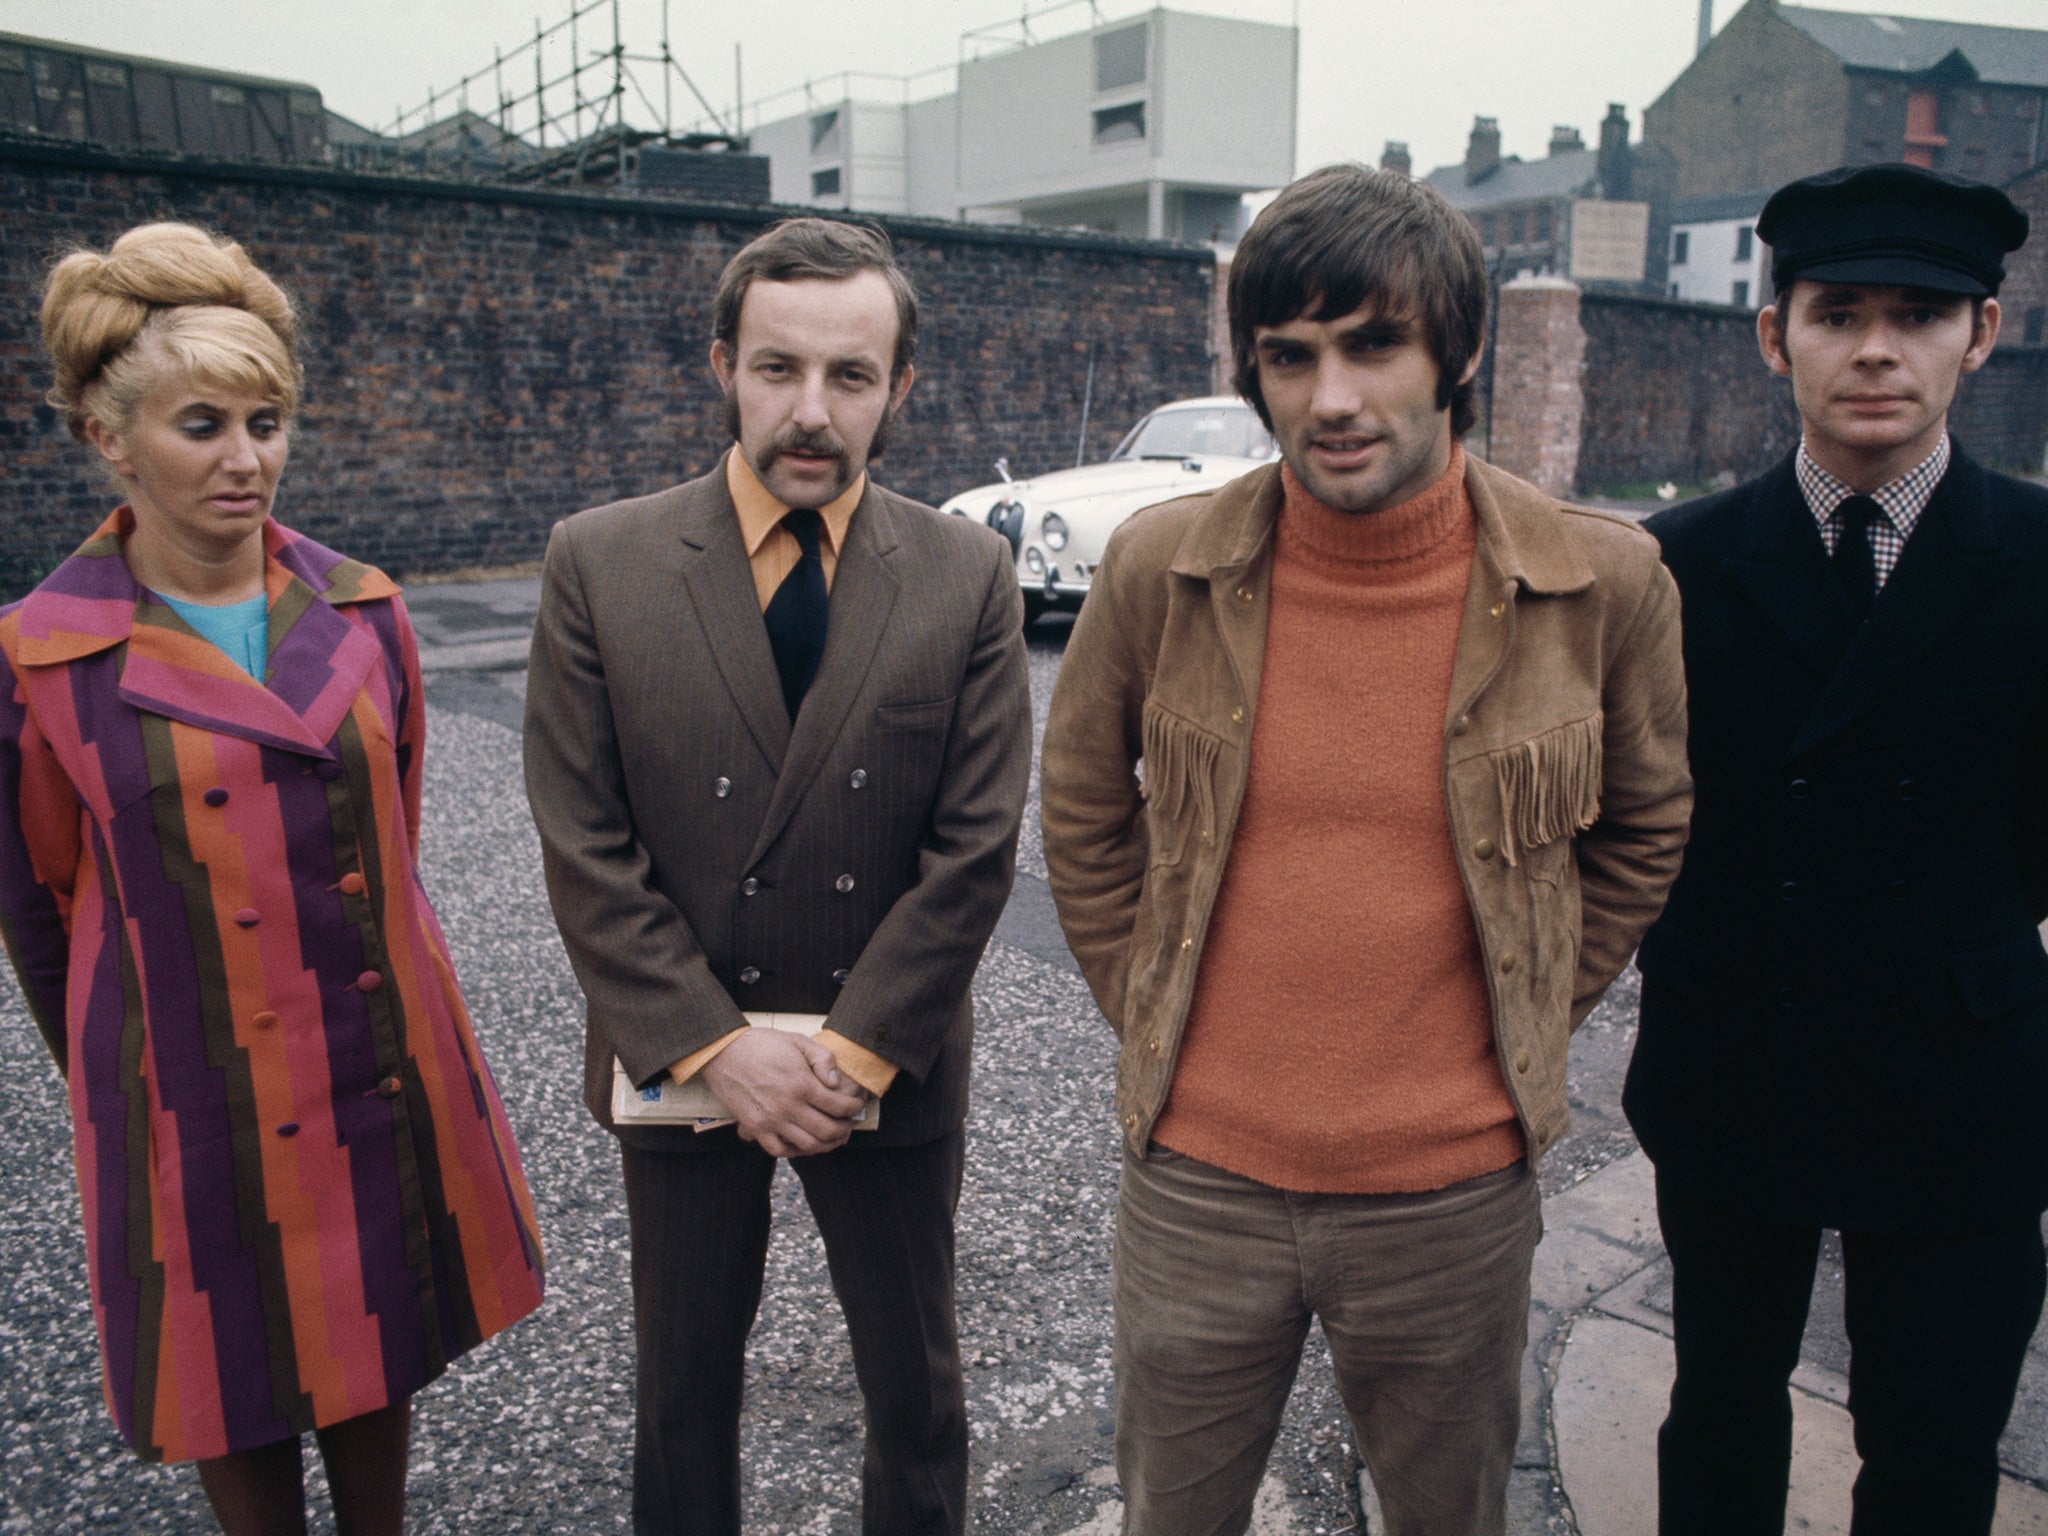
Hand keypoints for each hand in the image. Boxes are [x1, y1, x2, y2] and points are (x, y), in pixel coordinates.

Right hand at [697, 1030, 868, 1156]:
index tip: (857, 1106)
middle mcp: (788, 1106)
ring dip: (825, 1145)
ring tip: (832, 1137)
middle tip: (848, 1124)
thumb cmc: (762, 1044)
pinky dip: (795, 1151)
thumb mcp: (798, 1041)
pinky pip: (780, 1150)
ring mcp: (771, 1120)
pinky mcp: (755, 1128)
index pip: (839, 1106)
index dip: (854, 1109)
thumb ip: (822, 1059)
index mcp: (802, 1084)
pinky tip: (803, 1142)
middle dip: (844, 1129)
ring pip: (807, 1145)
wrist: (723, 1052)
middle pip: (827, 1130)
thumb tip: (835, 1083)